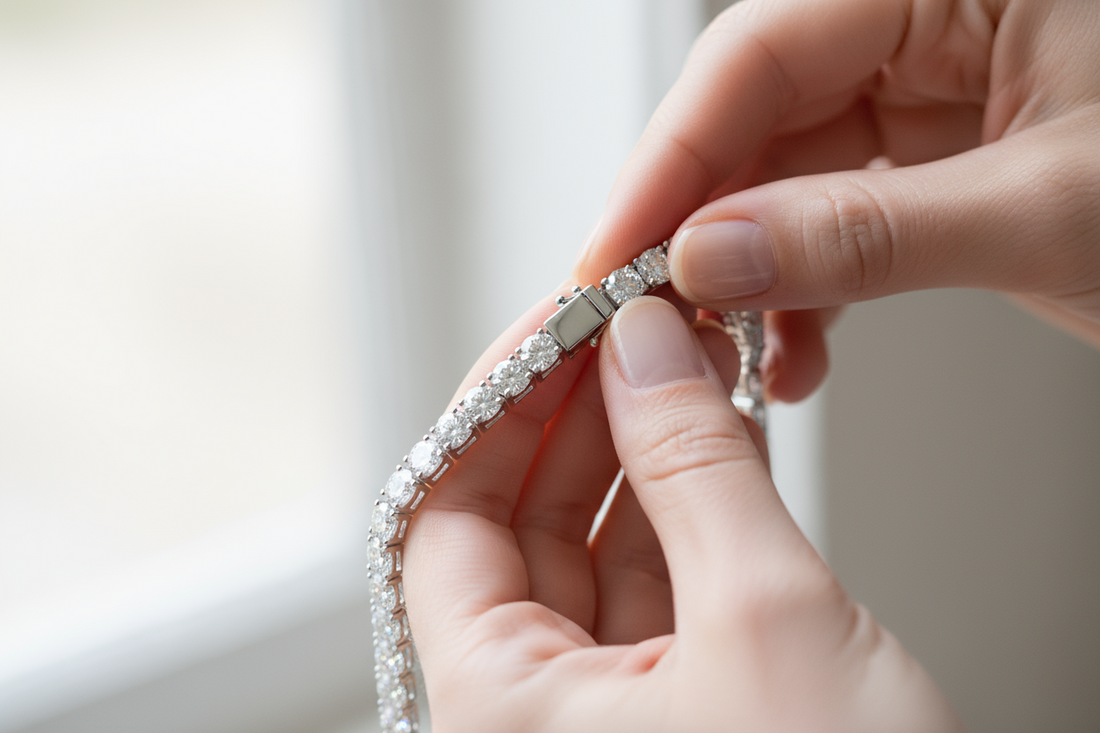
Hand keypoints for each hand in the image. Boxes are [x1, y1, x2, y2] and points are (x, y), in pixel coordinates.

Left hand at [405, 293, 963, 731]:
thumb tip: (645, 345)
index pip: (444, 518)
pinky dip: (686, 508)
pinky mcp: (679, 716)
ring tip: (687, 359)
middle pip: (519, 526)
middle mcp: (534, 720)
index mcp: (499, 713)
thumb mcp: (765, 622)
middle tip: (637, 323)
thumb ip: (694, 467)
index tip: (562, 320)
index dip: (499, 406)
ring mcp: (606, 719)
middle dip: (581, 413)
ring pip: (596, 551)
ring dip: (641, 451)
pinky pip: (657, 590)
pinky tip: (718, 437)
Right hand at [573, 0, 1099, 399]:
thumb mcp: (1049, 212)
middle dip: (699, 226)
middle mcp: (930, 18)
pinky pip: (835, 212)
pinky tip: (794, 350)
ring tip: (731, 353)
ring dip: (750, 273)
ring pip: (786, 173)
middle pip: (757, 113)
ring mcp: (933, 87)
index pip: (756, 53)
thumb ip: (860, 235)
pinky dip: (806, 288)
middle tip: (652, 314)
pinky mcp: (940, 153)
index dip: (669, 160)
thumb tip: (709, 259)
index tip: (610, 255)